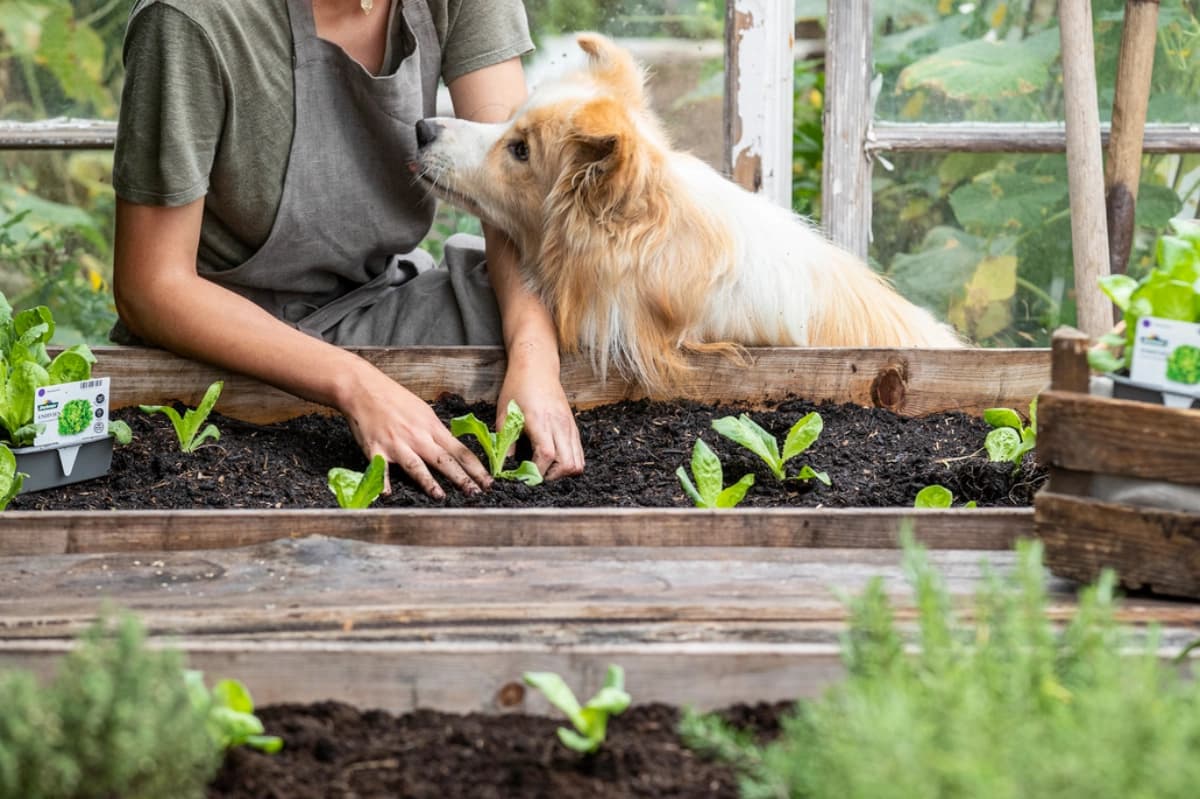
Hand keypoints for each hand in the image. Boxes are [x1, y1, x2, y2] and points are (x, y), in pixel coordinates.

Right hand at [340, 363, 492, 499]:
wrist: (363, 388)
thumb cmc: (395, 398)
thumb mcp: (423, 411)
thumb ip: (435, 431)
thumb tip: (452, 448)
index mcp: (431, 427)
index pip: (460, 450)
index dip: (476, 468)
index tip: (489, 481)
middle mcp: (417, 436)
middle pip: (444, 460)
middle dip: (462, 478)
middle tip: (476, 493)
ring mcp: (396, 443)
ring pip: (416, 466)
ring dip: (429, 482)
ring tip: (441, 496)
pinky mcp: (375, 449)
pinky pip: (380, 469)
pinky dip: (383, 482)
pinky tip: (388, 495)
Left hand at [498, 347, 584, 481]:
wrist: (537, 367)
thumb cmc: (517, 388)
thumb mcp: (504, 413)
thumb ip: (505, 441)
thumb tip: (504, 467)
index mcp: (541, 421)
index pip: (546, 455)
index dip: (536, 472)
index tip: (523, 477)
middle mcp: (560, 425)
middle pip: (568, 464)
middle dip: (552, 478)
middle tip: (535, 478)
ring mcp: (569, 427)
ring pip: (578, 462)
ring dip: (562, 473)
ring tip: (545, 472)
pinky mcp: (573, 427)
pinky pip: (579, 453)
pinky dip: (569, 463)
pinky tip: (553, 462)